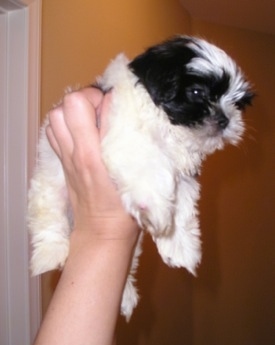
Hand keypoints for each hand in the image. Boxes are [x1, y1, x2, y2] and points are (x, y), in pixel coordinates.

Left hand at [46, 87, 138, 240]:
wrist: (101, 233)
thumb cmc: (125, 210)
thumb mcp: (138, 177)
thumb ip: (134, 144)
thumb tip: (128, 114)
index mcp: (93, 155)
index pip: (91, 105)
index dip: (108, 98)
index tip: (120, 106)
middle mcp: (75, 152)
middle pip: (68, 103)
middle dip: (88, 98)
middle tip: (105, 109)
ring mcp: (65, 157)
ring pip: (55, 115)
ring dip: (73, 110)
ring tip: (92, 118)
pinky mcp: (63, 162)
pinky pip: (54, 131)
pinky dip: (65, 124)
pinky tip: (82, 132)